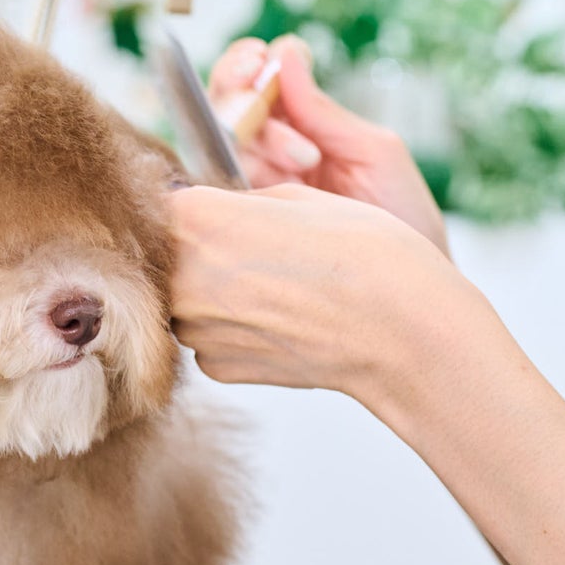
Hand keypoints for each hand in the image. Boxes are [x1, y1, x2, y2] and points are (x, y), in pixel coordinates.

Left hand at [167, 182, 478, 401]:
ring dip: (211, 290)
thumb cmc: (364, 254)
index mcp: (197, 219)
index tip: (218, 209)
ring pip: (184, 298)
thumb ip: (236, 203)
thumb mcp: (297, 197)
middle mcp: (182, 277)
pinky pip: (207, 337)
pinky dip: (232, 328)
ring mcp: (196, 329)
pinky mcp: (216, 367)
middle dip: (196, 248)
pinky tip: (279, 320)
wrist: (403, 332)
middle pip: (166, 254)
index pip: (161, 201)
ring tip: (274, 286)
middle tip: (252, 249)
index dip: (192, 204)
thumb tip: (213, 212)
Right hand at [209, 35, 449, 255]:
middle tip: (267, 103)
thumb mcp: (375, 152)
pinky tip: (276, 184)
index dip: (244, 63)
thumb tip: (283, 51)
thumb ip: (323, 110)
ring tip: (307, 160)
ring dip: (258, 141)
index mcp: (301, 125)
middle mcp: (270, 155)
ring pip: (217, 147)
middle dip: (240, 97)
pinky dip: (237, 182)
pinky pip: (218, 199)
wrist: (412, 293)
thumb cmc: (405, 220)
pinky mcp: (245, 230)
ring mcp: (254, 191)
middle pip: (222, 108)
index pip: (252, 81)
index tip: (261, 60)